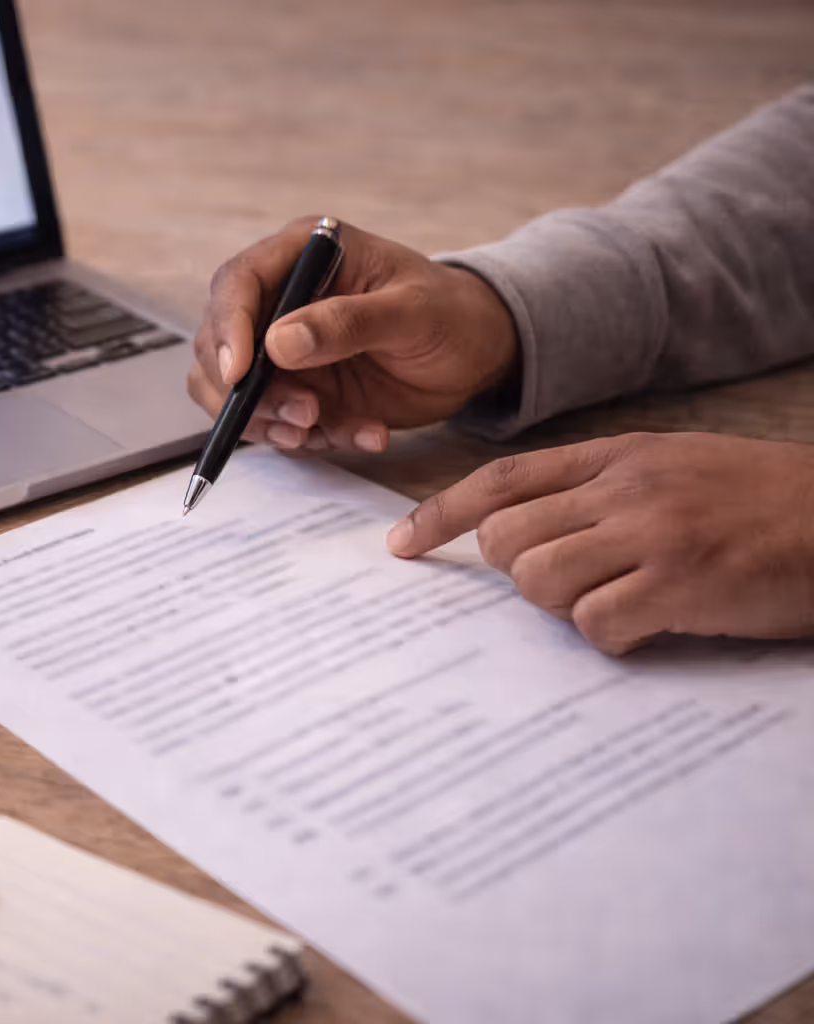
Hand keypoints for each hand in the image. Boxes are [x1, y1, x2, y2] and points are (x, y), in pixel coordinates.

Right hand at [188, 218, 518, 452]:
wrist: (476, 353)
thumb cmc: (451, 314)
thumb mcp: (412, 312)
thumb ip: (348, 322)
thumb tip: (279, 342)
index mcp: (303, 255)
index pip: (238, 283)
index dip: (228, 327)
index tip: (238, 374)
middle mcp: (280, 299)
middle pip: (218, 343)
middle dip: (248, 389)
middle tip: (302, 415)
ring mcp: (281, 349)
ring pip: (230, 390)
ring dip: (267, 421)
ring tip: (321, 431)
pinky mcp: (293, 390)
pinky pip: (271, 422)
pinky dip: (304, 439)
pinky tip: (358, 433)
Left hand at [385, 433, 813, 653]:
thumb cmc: (766, 504)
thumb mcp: (677, 470)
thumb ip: (603, 492)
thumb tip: (527, 538)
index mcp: (619, 455)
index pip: (502, 480)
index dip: (440, 513)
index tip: (400, 545)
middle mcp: (626, 487)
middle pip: (507, 539)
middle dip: (520, 576)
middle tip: (574, 586)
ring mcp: (652, 532)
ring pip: (538, 582)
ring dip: (564, 608)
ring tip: (618, 604)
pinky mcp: (681, 581)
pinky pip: (596, 624)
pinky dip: (613, 638)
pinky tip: (653, 627)